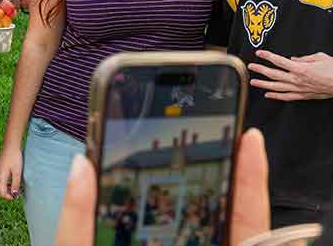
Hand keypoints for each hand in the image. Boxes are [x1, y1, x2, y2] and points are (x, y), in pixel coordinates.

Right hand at [0, 147, 23, 199]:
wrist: (11, 146)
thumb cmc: (14, 158)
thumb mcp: (17, 172)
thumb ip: (15, 184)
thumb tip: (14, 194)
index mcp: (0, 177)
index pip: (2, 193)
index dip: (9, 197)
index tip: (17, 197)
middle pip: (0, 190)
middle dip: (8, 194)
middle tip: (18, 193)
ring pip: (0, 186)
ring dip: (8, 189)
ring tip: (17, 188)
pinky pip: (1, 181)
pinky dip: (6, 184)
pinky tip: (14, 182)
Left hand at [54, 128, 269, 245]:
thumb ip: (78, 223)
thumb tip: (81, 165)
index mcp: (135, 236)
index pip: (139, 191)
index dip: (142, 150)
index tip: (142, 108)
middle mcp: (174, 235)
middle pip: (188, 187)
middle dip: (191, 143)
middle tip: (189, 100)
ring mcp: (210, 242)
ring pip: (225, 197)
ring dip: (229, 153)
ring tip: (221, 113)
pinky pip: (253, 221)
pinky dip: (255, 182)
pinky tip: (250, 145)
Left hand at [247, 50, 332, 100]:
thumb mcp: (320, 57)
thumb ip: (304, 58)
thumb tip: (292, 59)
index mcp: (302, 68)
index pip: (280, 61)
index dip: (268, 56)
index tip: (260, 53)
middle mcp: (299, 80)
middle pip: (275, 75)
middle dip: (261, 70)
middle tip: (251, 67)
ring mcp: (301, 89)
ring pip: (278, 87)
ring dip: (265, 85)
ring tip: (253, 82)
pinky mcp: (305, 96)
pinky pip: (287, 97)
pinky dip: (277, 96)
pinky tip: (268, 95)